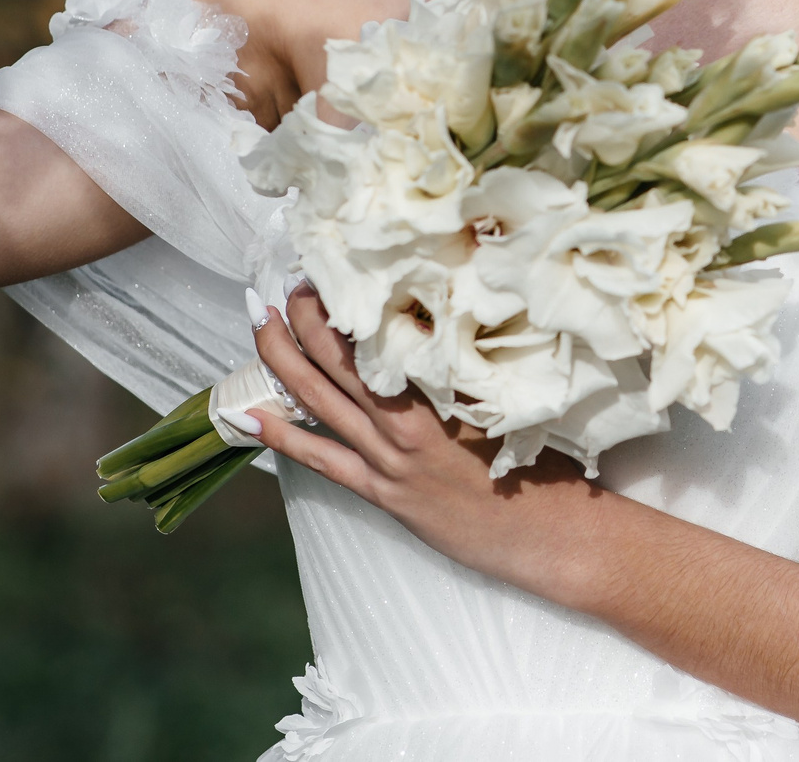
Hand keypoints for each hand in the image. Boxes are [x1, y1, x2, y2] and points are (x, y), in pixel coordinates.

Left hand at [243, 285, 608, 595]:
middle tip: (287, 286)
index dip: (343, 298)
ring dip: (281, 359)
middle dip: (302, 317)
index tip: (328, 270)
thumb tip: (429, 310)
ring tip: (260, 325)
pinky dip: (282, 436)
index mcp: (438, 385)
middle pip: (334, 358)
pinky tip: (252, 416)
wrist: (546, 528)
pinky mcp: (383, 493)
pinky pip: (320, 459)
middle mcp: (403, 420)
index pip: (375, 329)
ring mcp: (388, 458)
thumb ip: (466, 356)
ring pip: (317, 400)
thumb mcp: (506, 392)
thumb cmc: (540, 456)